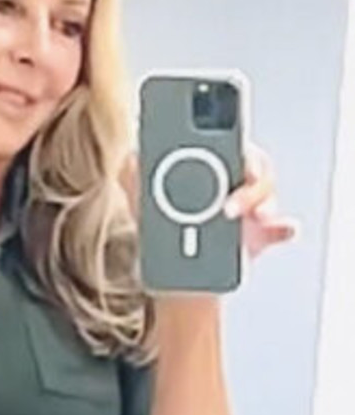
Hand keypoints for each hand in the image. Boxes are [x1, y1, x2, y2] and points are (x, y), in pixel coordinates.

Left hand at [118, 137, 298, 264]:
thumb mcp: (141, 195)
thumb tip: (130, 158)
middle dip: (248, 181)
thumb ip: (133, 172)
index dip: (233, 143)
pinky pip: (279, 227)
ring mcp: (249, 207)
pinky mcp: (260, 234)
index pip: (229, 141)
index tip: (233, 152)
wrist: (176, 273)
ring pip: (266, 194)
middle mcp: (235, 181)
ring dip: (261, 202)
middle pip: (253, 167)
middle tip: (231, 202)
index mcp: (212, 163)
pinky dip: (283, 227)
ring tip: (250, 215)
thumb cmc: (163, 225)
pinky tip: (284, 228)